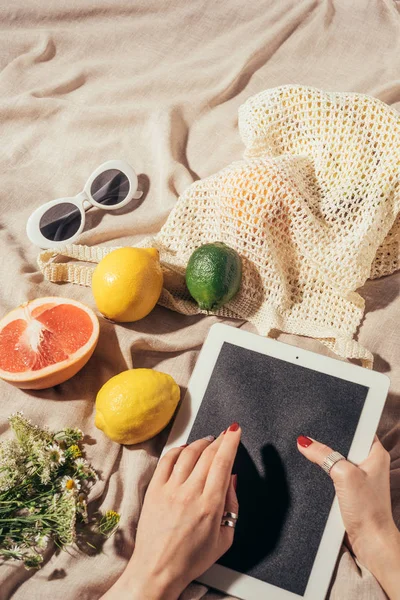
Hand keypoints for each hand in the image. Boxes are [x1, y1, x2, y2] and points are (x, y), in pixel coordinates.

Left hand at [103, 424, 240, 599]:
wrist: (158, 570)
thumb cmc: (190, 559)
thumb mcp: (225, 538)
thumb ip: (232, 505)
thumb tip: (232, 478)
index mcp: (210, 505)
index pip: (223, 462)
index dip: (231, 442)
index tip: (235, 431)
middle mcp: (190, 493)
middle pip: (208, 454)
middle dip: (220, 439)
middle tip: (226, 434)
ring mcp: (170, 489)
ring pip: (188, 453)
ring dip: (201, 442)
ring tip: (208, 441)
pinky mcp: (154, 490)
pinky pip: (167, 460)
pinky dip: (178, 449)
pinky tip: (186, 449)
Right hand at [297, 435, 399, 599]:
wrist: (370, 541)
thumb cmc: (367, 509)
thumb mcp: (343, 475)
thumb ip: (323, 455)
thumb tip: (304, 442)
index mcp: (377, 453)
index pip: (358, 428)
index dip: (341, 423)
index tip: (323, 418)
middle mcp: (371, 463)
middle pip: (345, 443)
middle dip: (329, 441)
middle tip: (311, 435)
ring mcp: (361, 477)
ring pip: (339, 459)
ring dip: (326, 458)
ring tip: (310, 451)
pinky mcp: (352, 489)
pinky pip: (336, 473)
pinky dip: (326, 472)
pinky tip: (315, 470)